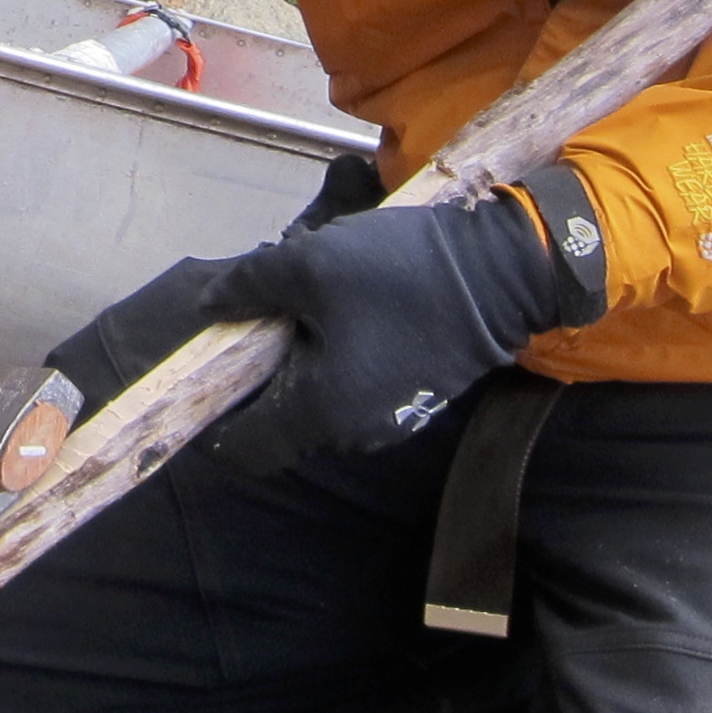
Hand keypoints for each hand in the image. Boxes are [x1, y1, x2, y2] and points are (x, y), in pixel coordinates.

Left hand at [194, 166, 608, 478]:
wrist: (502, 272)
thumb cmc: (399, 273)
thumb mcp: (308, 264)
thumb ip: (248, 287)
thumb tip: (210, 306)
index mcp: (321, 413)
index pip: (245, 448)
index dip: (217, 416)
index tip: (213, 369)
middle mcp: (353, 433)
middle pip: (283, 417)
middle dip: (268, 368)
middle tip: (274, 307)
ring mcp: (388, 421)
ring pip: (320, 400)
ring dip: (307, 357)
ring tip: (318, 297)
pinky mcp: (413, 399)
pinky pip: (354, 388)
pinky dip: (341, 356)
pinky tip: (354, 306)